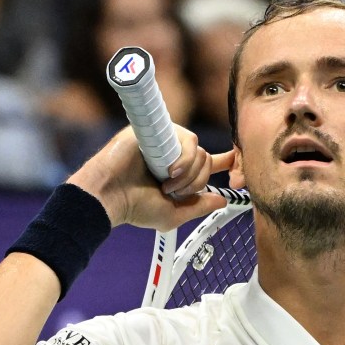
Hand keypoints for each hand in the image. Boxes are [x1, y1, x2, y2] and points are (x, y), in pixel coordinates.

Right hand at [67, 126, 233, 230]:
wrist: (109, 196)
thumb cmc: (135, 207)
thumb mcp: (173, 214)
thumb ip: (199, 207)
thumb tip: (223, 200)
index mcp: (177, 172)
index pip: (206, 162)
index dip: (224, 161)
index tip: (236, 161)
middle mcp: (173, 154)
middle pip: (205, 160)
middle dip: (196, 182)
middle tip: (174, 193)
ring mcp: (165, 140)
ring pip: (199, 151)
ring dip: (189, 174)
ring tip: (166, 185)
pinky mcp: (157, 129)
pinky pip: (187, 141)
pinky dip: (183, 161)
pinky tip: (167, 172)